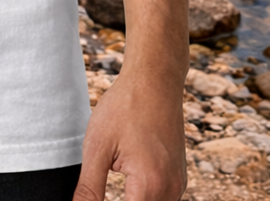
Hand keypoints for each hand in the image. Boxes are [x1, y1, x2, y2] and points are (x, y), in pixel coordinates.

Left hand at [74, 67, 186, 200]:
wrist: (155, 80)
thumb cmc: (125, 107)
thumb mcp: (98, 146)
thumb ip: (89, 188)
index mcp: (149, 186)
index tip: (91, 198)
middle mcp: (170, 191)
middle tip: (99, 186)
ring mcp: (178, 184)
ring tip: (115, 181)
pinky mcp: (180, 177)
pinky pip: (163, 199)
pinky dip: (145, 197)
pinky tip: (129, 183)